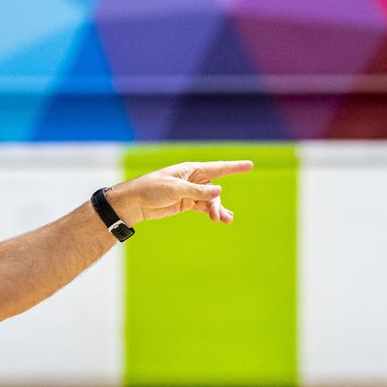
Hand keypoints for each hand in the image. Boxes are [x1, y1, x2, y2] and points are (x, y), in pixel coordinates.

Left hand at [107, 160, 253, 225]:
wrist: (135, 203)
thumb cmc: (152, 189)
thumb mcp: (175, 189)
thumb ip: (197, 191)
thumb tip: (219, 190)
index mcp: (191, 170)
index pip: (218, 168)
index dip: (234, 167)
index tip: (250, 165)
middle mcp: (194, 180)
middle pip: (214, 190)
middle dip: (217, 203)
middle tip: (218, 216)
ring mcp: (191, 192)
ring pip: (211, 201)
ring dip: (217, 210)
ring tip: (223, 220)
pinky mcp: (187, 204)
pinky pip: (204, 208)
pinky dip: (211, 213)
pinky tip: (220, 219)